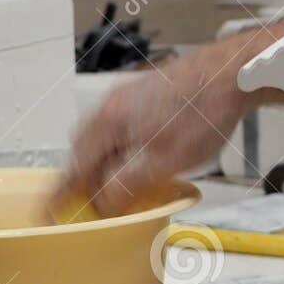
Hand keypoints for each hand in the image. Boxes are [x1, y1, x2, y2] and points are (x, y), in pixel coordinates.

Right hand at [54, 42, 256, 217]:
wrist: (234, 71)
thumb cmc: (204, 111)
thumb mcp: (164, 162)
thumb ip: (125, 185)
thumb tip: (100, 203)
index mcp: (109, 121)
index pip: (73, 165)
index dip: (61, 193)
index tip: (49, 212)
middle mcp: (114, 103)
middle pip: (84, 146)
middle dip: (82, 174)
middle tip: (86, 199)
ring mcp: (132, 92)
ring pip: (105, 133)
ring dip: (104, 158)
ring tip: (115, 180)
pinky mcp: (151, 89)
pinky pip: (124, 121)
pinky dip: (122, 142)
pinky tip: (142, 153)